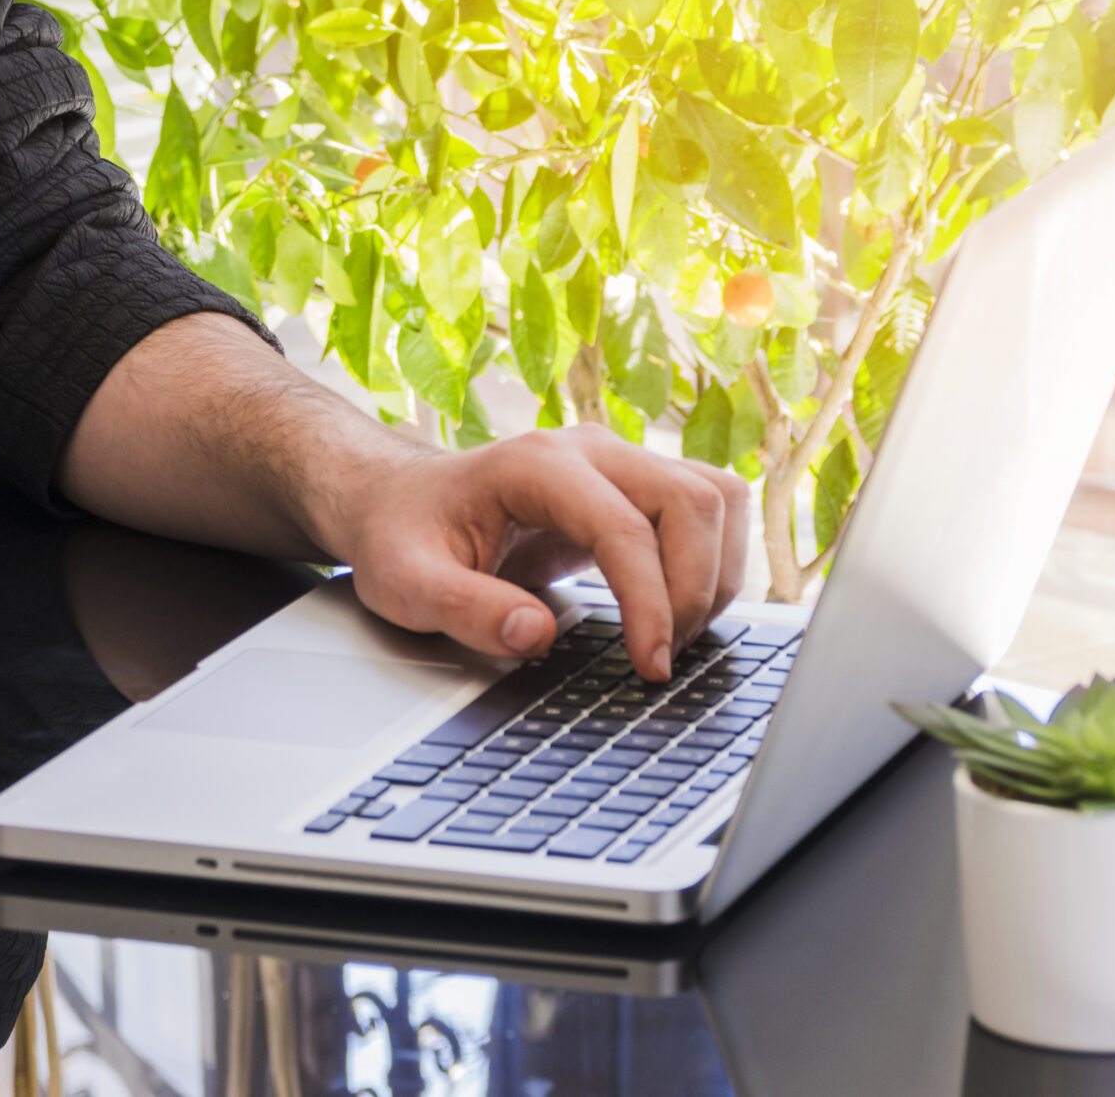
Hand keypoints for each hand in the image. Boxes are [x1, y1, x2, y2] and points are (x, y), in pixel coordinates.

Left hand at [316, 424, 749, 680]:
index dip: (651, 602)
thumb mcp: (406, 583)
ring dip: (716, 572)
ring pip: (715, 497)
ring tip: (674, 636)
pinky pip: (707, 508)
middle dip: (696, 588)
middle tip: (662, 656)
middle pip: (694, 500)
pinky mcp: (633, 485)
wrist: (398, 501)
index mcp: (536, 465)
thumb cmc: (402, 536)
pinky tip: (681, 609)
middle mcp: (590, 449)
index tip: (650, 664)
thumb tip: (536, 634)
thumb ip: (465, 610)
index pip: (625, 528)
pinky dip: (714, 559)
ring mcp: (618, 461)